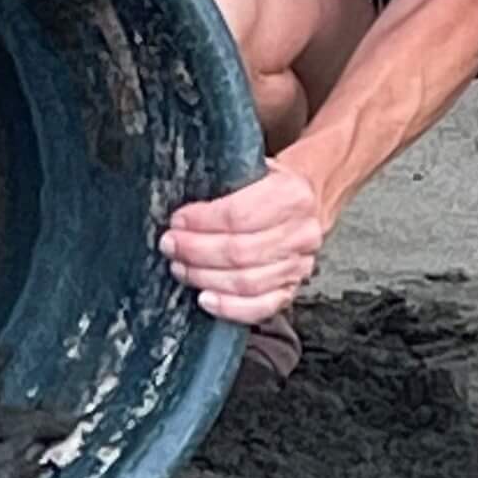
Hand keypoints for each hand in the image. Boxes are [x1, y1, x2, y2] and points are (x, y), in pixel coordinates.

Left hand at [158, 159, 324, 324]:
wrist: (306, 201)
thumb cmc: (268, 185)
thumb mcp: (250, 169)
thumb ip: (222, 183)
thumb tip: (181, 208)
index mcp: (293, 194)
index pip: (238, 215)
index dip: (201, 222)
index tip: (177, 222)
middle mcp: (302, 232)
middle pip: (240, 252)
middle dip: (196, 251)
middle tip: (170, 246)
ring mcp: (300, 264)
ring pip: (247, 282)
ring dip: (205, 277)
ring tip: (181, 267)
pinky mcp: (293, 288)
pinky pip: (262, 307)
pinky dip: (230, 307)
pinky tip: (206, 299)